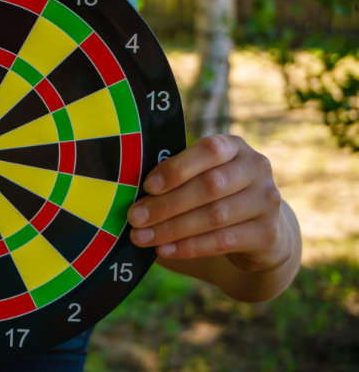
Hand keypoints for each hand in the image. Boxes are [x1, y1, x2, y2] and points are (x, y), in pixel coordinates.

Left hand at [128, 134, 290, 272]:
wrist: (259, 231)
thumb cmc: (213, 197)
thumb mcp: (199, 179)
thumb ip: (176, 179)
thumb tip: (129, 190)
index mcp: (234, 147)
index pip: (209, 150)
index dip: (177, 168)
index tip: (147, 186)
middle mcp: (256, 168)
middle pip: (210, 186)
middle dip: (166, 204)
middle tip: (134, 217)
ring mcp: (267, 200)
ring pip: (215, 215)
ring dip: (172, 229)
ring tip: (142, 237)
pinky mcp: (268, 232)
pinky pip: (223, 241)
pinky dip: (189, 247)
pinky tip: (164, 250)